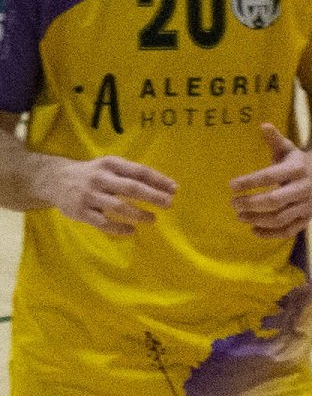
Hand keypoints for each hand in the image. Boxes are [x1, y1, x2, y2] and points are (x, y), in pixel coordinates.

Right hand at [44, 156, 174, 236]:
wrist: (53, 179)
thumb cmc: (92, 174)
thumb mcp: (109, 166)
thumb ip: (132, 174)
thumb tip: (167, 187)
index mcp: (110, 164)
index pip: (139, 171)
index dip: (158, 180)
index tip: (174, 189)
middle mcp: (99, 178)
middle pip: (131, 188)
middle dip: (153, 196)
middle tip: (169, 204)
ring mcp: (89, 195)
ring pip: (119, 207)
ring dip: (139, 214)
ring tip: (153, 219)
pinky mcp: (81, 211)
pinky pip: (103, 223)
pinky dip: (119, 228)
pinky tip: (131, 230)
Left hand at [229, 128, 311, 236]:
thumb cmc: (296, 162)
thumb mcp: (287, 148)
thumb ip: (274, 139)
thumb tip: (263, 125)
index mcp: (297, 169)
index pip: (270, 176)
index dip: (250, 182)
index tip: (231, 186)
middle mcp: (304, 189)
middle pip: (275, 200)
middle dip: (251, 203)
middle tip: (233, 203)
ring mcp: (307, 206)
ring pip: (281, 217)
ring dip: (258, 219)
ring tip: (240, 216)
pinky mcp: (307, 219)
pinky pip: (289, 230)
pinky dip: (271, 234)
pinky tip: (253, 230)